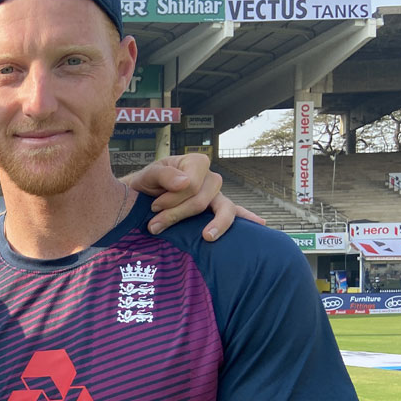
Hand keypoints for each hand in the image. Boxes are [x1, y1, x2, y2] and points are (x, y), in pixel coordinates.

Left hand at [122, 154, 265, 240]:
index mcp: (196, 163)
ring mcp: (216, 194)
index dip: (173, 199)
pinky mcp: (216, 209)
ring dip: (213, 225)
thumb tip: (185, 182)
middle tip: (155, 225)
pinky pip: (236, 212)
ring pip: (223, 209)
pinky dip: (247, 218)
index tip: (155, 207)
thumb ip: (164, 175)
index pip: (192, 185)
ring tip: (207, 237)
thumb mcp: (148, 175)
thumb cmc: (146, 184)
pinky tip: (259, 224)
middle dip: (177, 214)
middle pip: (203, 200)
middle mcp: (210, 177)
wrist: (141, 198)